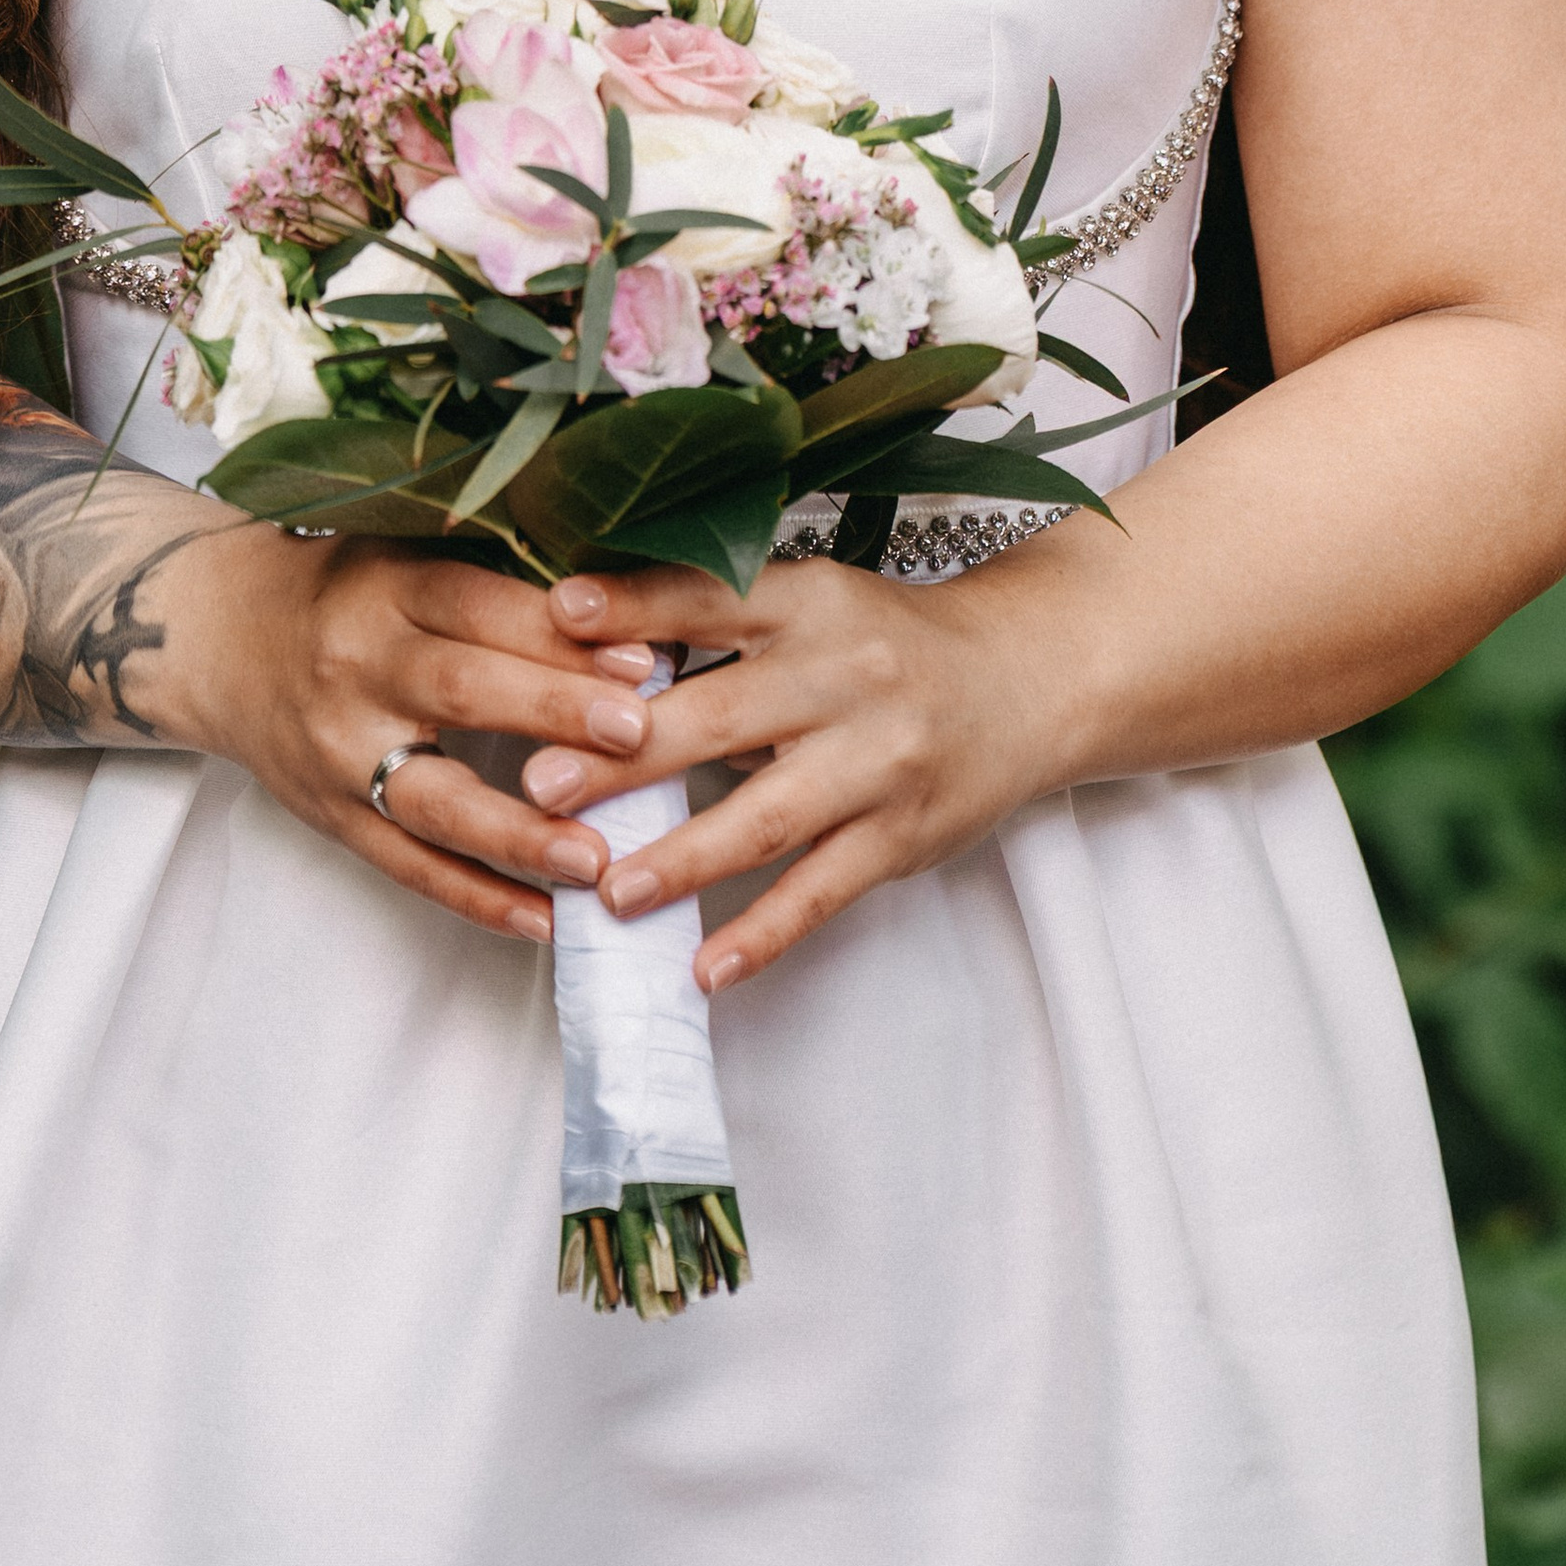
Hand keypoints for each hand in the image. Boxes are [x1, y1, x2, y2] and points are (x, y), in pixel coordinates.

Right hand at [172, 527, 667, 941]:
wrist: (220, 640)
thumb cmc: (344, 589)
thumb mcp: (405, 554)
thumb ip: (500, 580)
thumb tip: (630, 615)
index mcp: (386, 587)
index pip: (478, 606)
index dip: (558, 633)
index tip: (641, 658)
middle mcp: (357, 666)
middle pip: (460, 692)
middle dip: (553, 713)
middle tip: (639, 736)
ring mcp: (339, 751)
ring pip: (432, 800)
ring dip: (518, 835)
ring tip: (596, 860)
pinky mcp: (332, 816)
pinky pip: (408, 867)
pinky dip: (478, 898)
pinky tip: (544, 921)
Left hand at [518, 556, 1061, 990]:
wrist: (1025, 680)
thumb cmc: (888, 642)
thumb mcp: (813, 604)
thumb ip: (718, 625)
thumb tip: (590, 653)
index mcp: (810, 602)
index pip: (711, 597)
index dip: (634, 605)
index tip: (556, 613)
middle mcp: (846, 675)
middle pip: (722, 715)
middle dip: (625, 755)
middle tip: (540, 786)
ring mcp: (879, 760)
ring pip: (766, 817)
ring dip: (682, 860)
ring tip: (608, 892)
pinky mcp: (902, 834)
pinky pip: (822, 891)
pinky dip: (762, 934)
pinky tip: (705, 968)